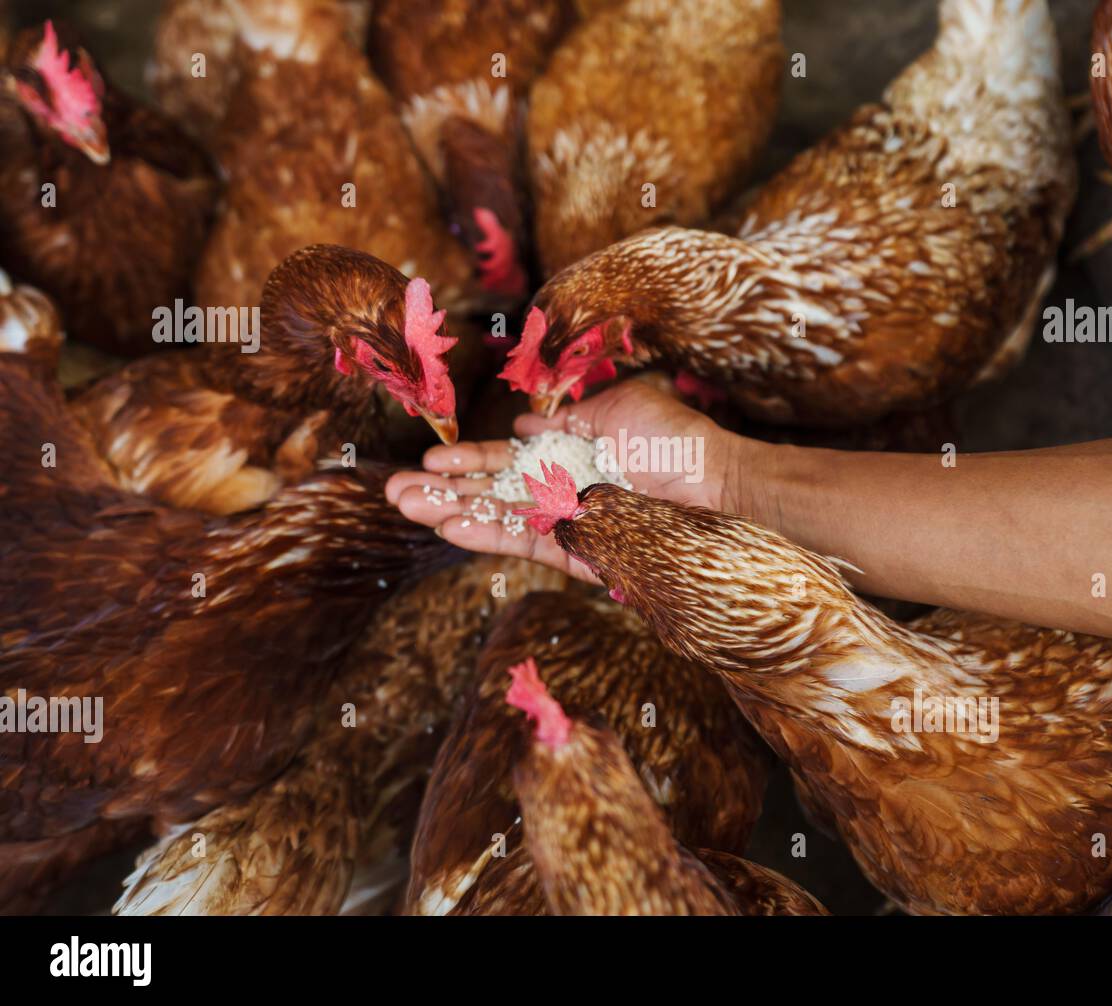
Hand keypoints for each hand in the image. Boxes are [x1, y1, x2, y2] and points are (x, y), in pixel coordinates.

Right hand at [385, 374, 746, 581]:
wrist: (715, 484)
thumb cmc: (676, 440)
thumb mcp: (618, 408)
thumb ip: (566, 419)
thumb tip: (523, 426)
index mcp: (569, 457)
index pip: (506, 462)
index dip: (467, 461)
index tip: (428, 461)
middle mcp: (562, 493)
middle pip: (491, 493)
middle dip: (442, 491)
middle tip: (393, 492)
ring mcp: (567, 523)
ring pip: (498, 519)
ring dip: (450, 512)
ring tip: (405, 508)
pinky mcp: (579, 551)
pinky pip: (526, 542)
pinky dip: (488, 534)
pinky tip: (449, 526)